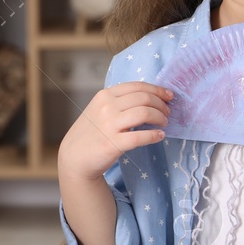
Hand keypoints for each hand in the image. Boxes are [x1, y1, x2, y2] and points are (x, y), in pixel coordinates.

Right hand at [58, 81, 173, 181]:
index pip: (137, 86)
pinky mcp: (113, 143)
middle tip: (167, 113)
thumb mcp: (99, 109)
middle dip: (161, 105)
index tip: (169, 96)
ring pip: (145, 113)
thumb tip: (150, 97)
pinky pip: (140, 136)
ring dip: (160, 118)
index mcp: (105, 95)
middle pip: (144, 99)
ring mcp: (109, 125)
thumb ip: (119, 101)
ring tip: (163, 124)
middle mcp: (106, 107)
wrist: (74, 157)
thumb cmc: (91, 133)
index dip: (157, 90)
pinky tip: (159, 136)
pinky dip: (154, 135)